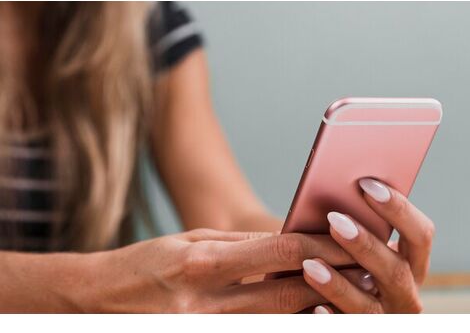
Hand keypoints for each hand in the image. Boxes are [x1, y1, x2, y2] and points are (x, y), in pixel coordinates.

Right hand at [85, 228, 370, 312]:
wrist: (100, 298)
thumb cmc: (147, 262)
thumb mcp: (192, 240)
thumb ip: (242, 247)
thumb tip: (288, 243)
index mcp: (201, 262)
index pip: (278, 252)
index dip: (321, 246)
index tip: (348, 239)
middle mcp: (205, 302)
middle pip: (287, 293)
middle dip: (332, 280)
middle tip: (366, 270)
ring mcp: (204, 327)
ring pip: (279, 321)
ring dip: (318, 308)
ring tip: (350, 295)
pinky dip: (286, 324)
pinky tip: (307, 315)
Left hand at [302, 178, 433, 313]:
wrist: (346, 304)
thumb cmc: (350, 261)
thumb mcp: (362, 245)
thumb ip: (360, 226)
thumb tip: (336, 189)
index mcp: (411, 264)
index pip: (420, 235)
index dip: (398, 209)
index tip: (366, 184)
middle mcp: (405, 293)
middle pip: (395, 271)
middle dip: (365, 244)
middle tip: (335, 220)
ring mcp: (384, 317)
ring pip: (367, 306)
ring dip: (339, 284)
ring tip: (310, 265)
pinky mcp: (359, 330)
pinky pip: (346, 326)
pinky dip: (330, 316)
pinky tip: (314, 306)